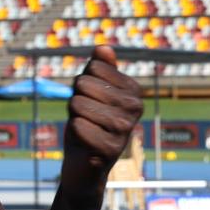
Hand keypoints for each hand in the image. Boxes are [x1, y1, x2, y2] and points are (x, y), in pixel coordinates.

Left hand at [64, 46, 143, 172]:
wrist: (84, 163)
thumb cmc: (86, 121)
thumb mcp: (89, 90)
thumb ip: (98, 68)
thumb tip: (103, 47)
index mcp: (133, 90)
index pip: (94, 67)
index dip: (82, 83)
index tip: (90, 99)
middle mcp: (135, 108)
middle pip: (84, 83)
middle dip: (76, 99)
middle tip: (85, 116)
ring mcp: (125, 129)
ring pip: (78, 103)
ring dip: (74, 115)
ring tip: (85, 127)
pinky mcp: (112, 149)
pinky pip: (78, 125)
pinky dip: (74, 132)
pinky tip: (84, 141)